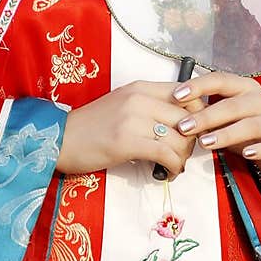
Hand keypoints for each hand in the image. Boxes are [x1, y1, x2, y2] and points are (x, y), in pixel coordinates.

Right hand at [56, 81, 197, 178]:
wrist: (61, 138)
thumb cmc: (92, 126)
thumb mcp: (124, 106)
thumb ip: (151, 108)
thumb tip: (182, 123)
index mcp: (141, 87)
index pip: (188, 94)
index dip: (199, 115)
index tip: (194, 132)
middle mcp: (140, 98)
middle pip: (189, 117)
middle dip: (193, 140)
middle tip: (183, 154)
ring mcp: (133, 119)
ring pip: (180, 138)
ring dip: (183, 157)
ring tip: (174, 165)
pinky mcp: (127, 141)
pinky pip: (166, 154)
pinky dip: (174, 167)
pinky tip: (167, 173)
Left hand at [171, 72, 260, 177]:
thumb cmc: (246, 127)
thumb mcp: (228, 116)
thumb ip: (208, 111)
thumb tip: (175, 112)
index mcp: (245, 87)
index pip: (220, 80)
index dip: (198, 86)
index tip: (176, 96)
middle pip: (232, 105)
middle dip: (206, 116)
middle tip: (183, 127)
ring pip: (250, 125)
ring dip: (226, 134)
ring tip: (205, 143)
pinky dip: (259, 149)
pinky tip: (246, 154)